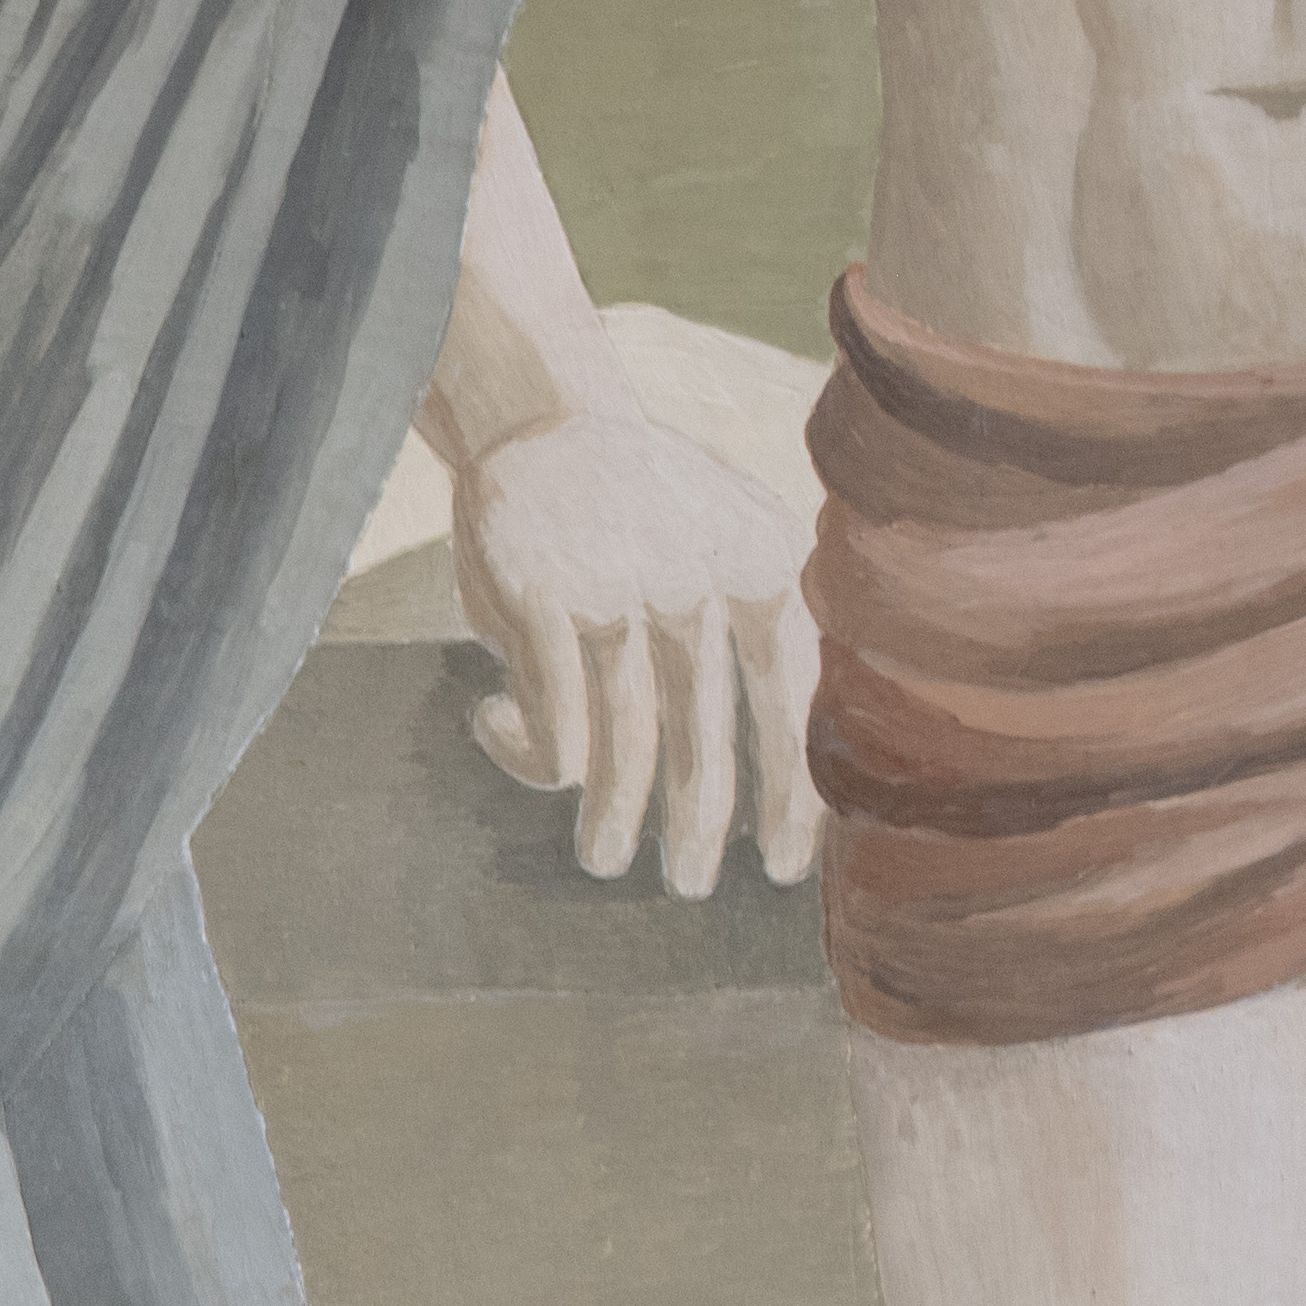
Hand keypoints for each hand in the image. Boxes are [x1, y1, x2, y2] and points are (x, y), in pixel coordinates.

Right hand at [449, 404, 822, 894]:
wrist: (547, 420)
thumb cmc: (638, 511)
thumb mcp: (716, 555)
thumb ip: (733, 649)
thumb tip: (731, 774)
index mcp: (767, 570)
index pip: (793, 706)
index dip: (791, 796)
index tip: (783, 866)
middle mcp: (701, 583)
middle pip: (708, 739)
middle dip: (702, 826)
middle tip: (694, 885)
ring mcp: (621, 591)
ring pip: (626, 743)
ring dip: (617, 817)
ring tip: (606, 861)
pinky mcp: (542, 600)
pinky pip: (553, 714)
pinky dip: (533, 751)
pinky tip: (512, 743)